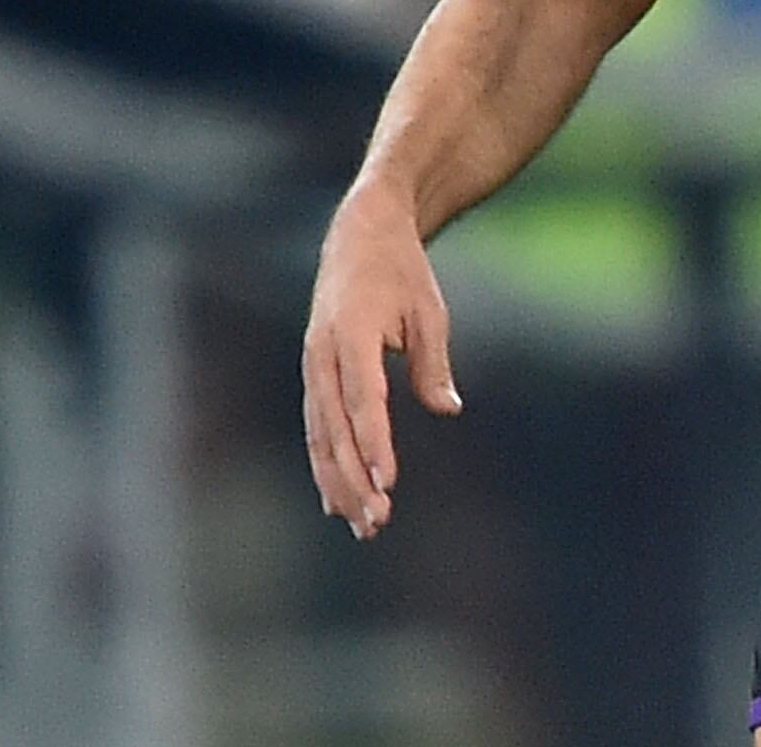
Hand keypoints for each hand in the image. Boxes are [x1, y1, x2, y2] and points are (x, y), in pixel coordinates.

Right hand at [303, 179, 460, 536]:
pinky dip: (326, 466)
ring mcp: (313, 365)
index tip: (386, 482)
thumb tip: (447, 408)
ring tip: (361, 525)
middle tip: (378, 521)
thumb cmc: (401, 272)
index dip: (373, 442)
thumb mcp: (428, 309)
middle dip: (353, 479)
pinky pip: (316, 428)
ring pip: (320, 436)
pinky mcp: (314, 375)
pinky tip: (336, 503)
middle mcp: (322, 353)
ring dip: (337, 483)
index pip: (363, 397)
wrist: (361, 234)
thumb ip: (432, 362)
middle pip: (335, 428)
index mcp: (352, 332)